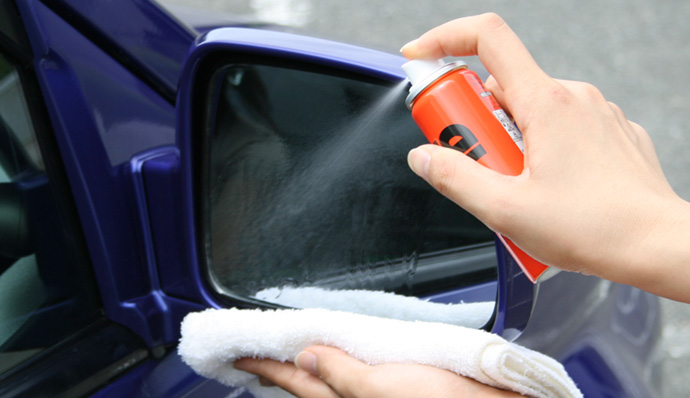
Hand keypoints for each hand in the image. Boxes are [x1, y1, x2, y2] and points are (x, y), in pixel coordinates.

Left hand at [234, 345, 521, 396]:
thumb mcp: (384, 386)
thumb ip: (341, 374)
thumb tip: (306, 357)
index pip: (294, 381)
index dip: (263, 365)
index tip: (236, 353)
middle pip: (306, 388)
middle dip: (277, 371)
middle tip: (251, 357)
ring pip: (326, 385)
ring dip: (301, 371)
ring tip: (282, 358)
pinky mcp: (393, 390)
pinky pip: (350, 380)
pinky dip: (333, 368)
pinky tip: (331, 360)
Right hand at [401, 14, 689, 301]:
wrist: (657, 245)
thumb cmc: (595, 228)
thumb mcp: (505, 209)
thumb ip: (454, 178)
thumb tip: (424, 157)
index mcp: (545, 103)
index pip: (486, 38)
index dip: (444, 41)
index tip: (420, 62)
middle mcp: (572, 96)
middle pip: (500, 86)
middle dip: (472, 121)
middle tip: (471, 162)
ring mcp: (593, 113)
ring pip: (527, 110)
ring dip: (504, 139)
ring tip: (513, 188)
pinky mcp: (605, 132)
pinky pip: (556, 125)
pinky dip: (535, 147)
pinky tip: (543, 188)